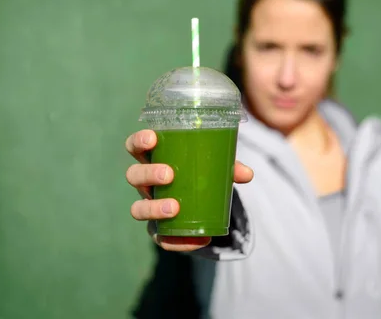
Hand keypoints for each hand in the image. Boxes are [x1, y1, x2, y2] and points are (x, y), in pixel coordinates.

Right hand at [125, 129, 252, 251]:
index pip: (134, 146)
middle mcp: (145, 183)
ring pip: (137, 208)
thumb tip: (247, 174)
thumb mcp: (215, 167)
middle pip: (133, 176)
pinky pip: (161, 238)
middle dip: (148, 174)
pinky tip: (198, 239)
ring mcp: (148, 206)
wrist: (198, 202)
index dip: (138, 141)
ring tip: (174, 208)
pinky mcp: (158, 230)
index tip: (152, 139)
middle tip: (168, 175)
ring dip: (153, 208)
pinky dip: (178, 241)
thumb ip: (230, 167)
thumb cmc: (200, 174)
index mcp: (153, 158)